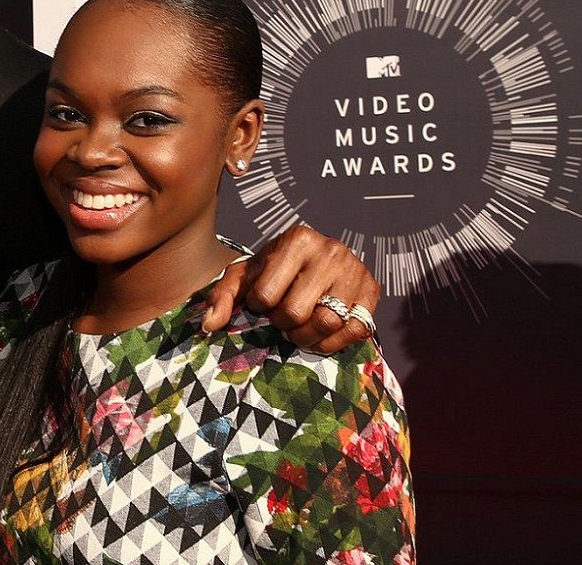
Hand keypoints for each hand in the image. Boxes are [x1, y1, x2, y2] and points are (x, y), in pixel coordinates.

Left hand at [203, 224, 382, 352]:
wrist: (316, 260)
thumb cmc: (276, 270)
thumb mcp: (247, 275)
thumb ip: (224, 296)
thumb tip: (209, 324)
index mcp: (297, 239)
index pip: (266, 294)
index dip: (258, 306)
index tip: (262, 301)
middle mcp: (331, 250)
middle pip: (296, 313)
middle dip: (282, 324)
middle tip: (281, 318)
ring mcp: (355, 270)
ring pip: (327, 323)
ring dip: (306, 336)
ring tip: (298, 328)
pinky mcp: (372, 291)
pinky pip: (354, 330)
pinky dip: (333, 342)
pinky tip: (320, 336)